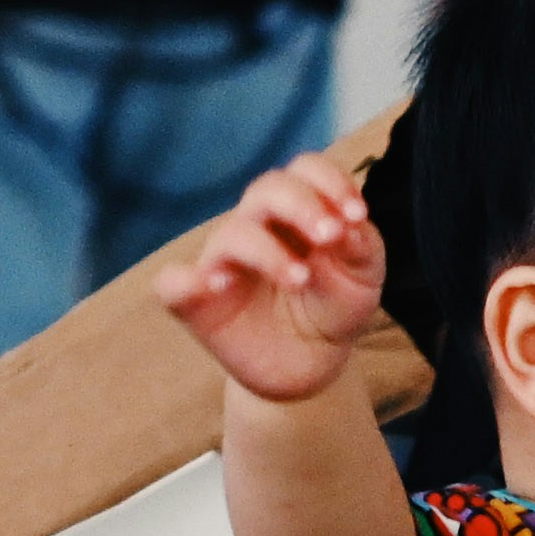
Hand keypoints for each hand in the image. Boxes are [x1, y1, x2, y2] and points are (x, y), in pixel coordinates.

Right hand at [157, 155, 388, 405]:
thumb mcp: (361, 280)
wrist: (310, 365)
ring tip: (300, 279)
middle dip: (301, 205)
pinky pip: (173, 283)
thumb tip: (350, 225)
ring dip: (268, 252)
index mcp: (298, 210)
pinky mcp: (196, 302)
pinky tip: (218, 287)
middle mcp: (257, 226)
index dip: (330, 182)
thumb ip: (361, 248)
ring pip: (232, 235)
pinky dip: (188, 281)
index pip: (306, 171)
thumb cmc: (333, 307)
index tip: (357, 215)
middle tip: (330, 236)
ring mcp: (224, 261)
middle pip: (267, 190)